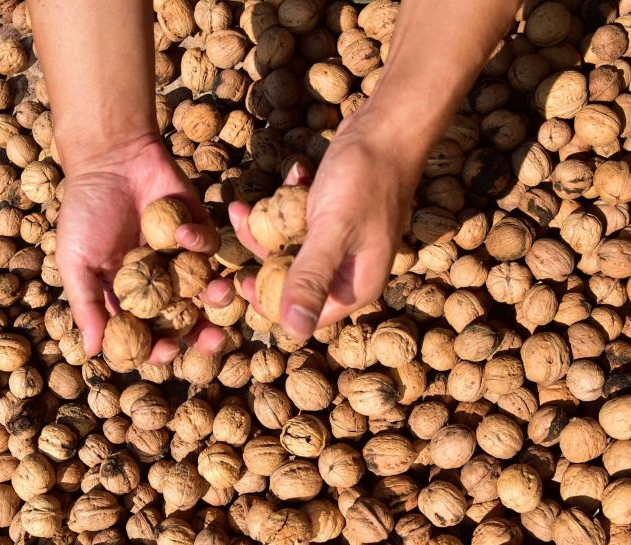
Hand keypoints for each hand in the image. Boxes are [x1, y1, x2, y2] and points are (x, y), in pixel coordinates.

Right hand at [55, 134, 233, 362]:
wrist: (109, 157)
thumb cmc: (85, 209)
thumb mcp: (75, 260)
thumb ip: (86, 304)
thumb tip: (91, 351)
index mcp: (128, 297)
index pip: (148, 334)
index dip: (160, 348)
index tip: (169, 350)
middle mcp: (158, 284)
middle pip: (185, 320)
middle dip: (202, 333)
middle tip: (215, 340)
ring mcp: (180, 259)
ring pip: (206, 289)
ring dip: (216, 296)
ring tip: (219, 294)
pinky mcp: (198, 230)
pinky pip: (208, 247)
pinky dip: (200, 244)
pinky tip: (182, 233)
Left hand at [229, 108, 419, 338]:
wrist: (390, 127)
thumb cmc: (366, 178)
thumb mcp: (332, 230)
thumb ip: (311, 279)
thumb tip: (293, 332)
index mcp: (356, 285)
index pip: (307, 315)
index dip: (271, 304)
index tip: (243, 280)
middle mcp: (350, 270)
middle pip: (294, 281)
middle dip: (262, 257)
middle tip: (240, 230)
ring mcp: (342, 242)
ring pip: (291, 248)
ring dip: (268, 225)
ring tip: (245, 205)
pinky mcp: (333, 217)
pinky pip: (300, 221)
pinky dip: (288, 202)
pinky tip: (293, 174)